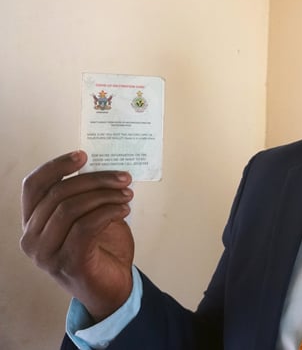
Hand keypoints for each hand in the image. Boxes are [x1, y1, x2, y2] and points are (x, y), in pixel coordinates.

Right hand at [20, 150, 134, 321]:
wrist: (111, 288)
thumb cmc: (101, 249)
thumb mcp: (88, 216)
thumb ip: (86, 196)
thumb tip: (103, 167)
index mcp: (32, 223)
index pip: (34, 186)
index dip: (56, 166)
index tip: (83, 155)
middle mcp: (31, 239)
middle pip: (59, 193)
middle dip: (95, 180)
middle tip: (123, 177)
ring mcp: (47, 254)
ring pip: (71, 208)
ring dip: (105, 196)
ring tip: (127, 194)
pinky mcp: (69, 263)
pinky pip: (86, 226)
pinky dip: (108, 212)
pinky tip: (124, 210)